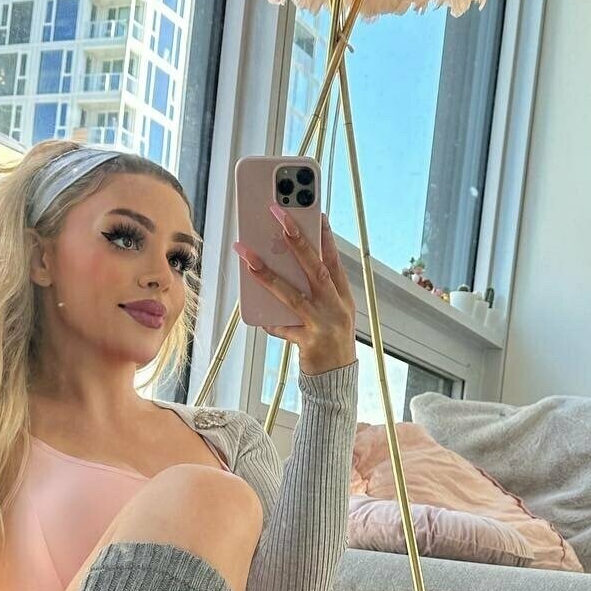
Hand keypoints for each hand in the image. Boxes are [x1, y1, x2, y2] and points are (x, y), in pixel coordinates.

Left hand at [234, 208, 356, 375]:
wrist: (337, 377)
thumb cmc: (330, 339)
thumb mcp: (331, 310)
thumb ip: (314, 289)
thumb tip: (283, 265)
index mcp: (342, 296)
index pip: (333, 260)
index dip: (325, 236)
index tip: (316, 213)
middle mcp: (336, 307)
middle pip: (315, 268)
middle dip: (297, 240)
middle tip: (279, 216)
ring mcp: (323, 324)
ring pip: (293, 295)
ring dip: (268, 274)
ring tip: (247, 255)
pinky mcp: (309, 342)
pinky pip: (282, 328)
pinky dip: (270, 321)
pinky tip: (256, 314)